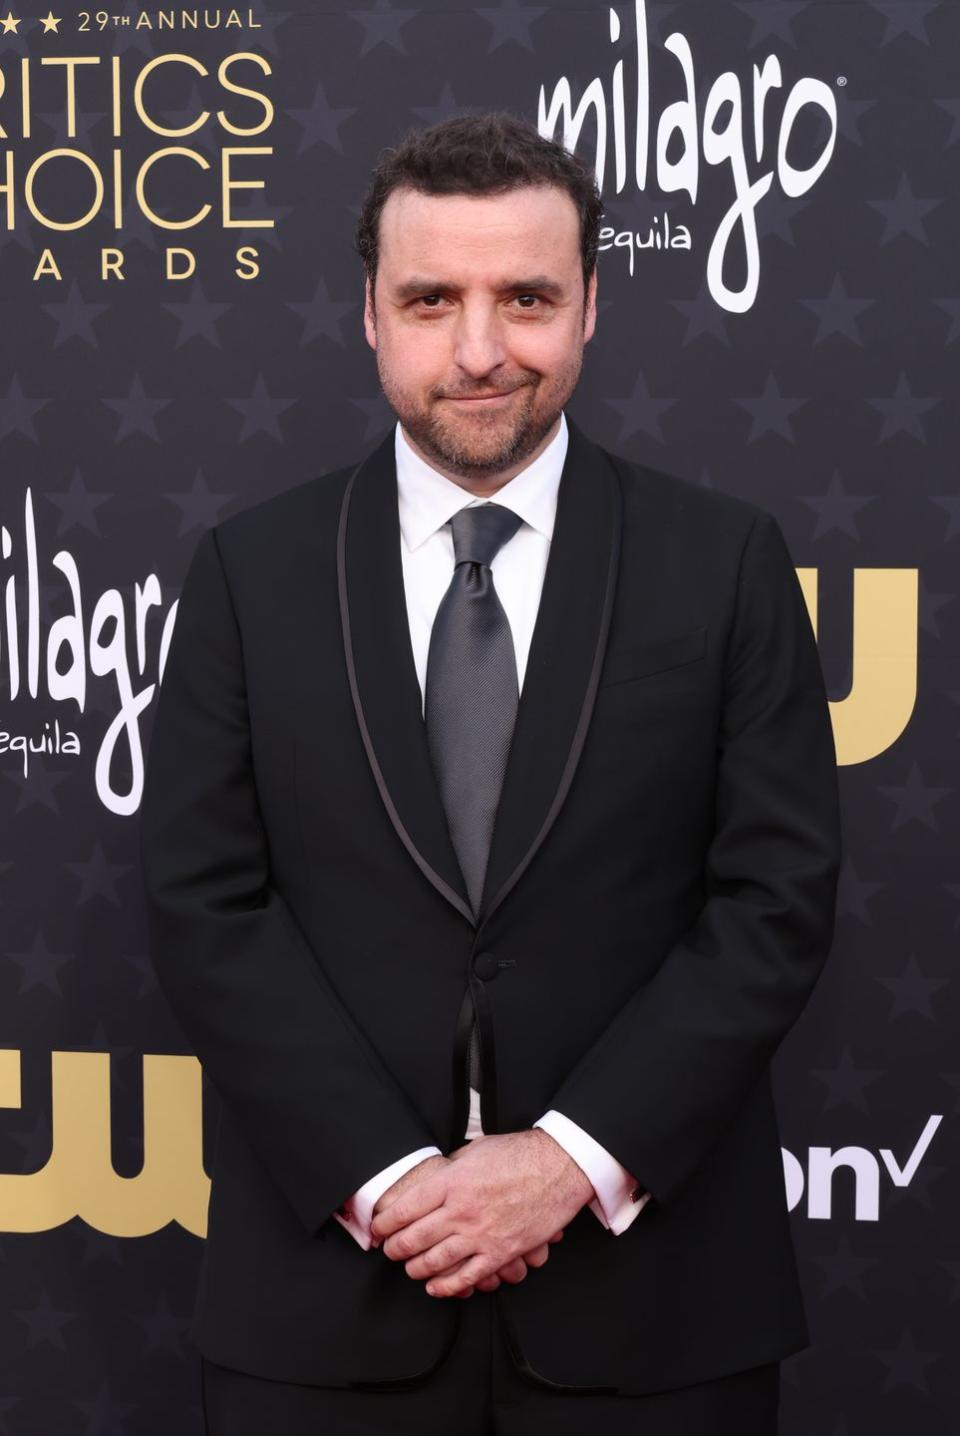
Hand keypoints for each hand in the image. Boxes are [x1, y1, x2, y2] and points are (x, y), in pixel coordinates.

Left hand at [370, 1129, 593, 1297]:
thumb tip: (434, 1178)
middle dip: (395, 1249)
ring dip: (416, 1269)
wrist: (558, 1167)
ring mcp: (481, 1234)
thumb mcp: (475, 1150)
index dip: (385, 1223)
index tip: (378, 1229)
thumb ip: (451, 1168)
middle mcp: (461, 1210)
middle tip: (389, 1251)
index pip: (405, 1209)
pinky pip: (467, 1277)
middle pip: (414, 1238)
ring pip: (436, 1261)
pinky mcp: (501, 1252)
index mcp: (451, 1181)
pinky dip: (447, 1287)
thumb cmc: (518, 1154)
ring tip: (409, 1268)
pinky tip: (435, 1288)